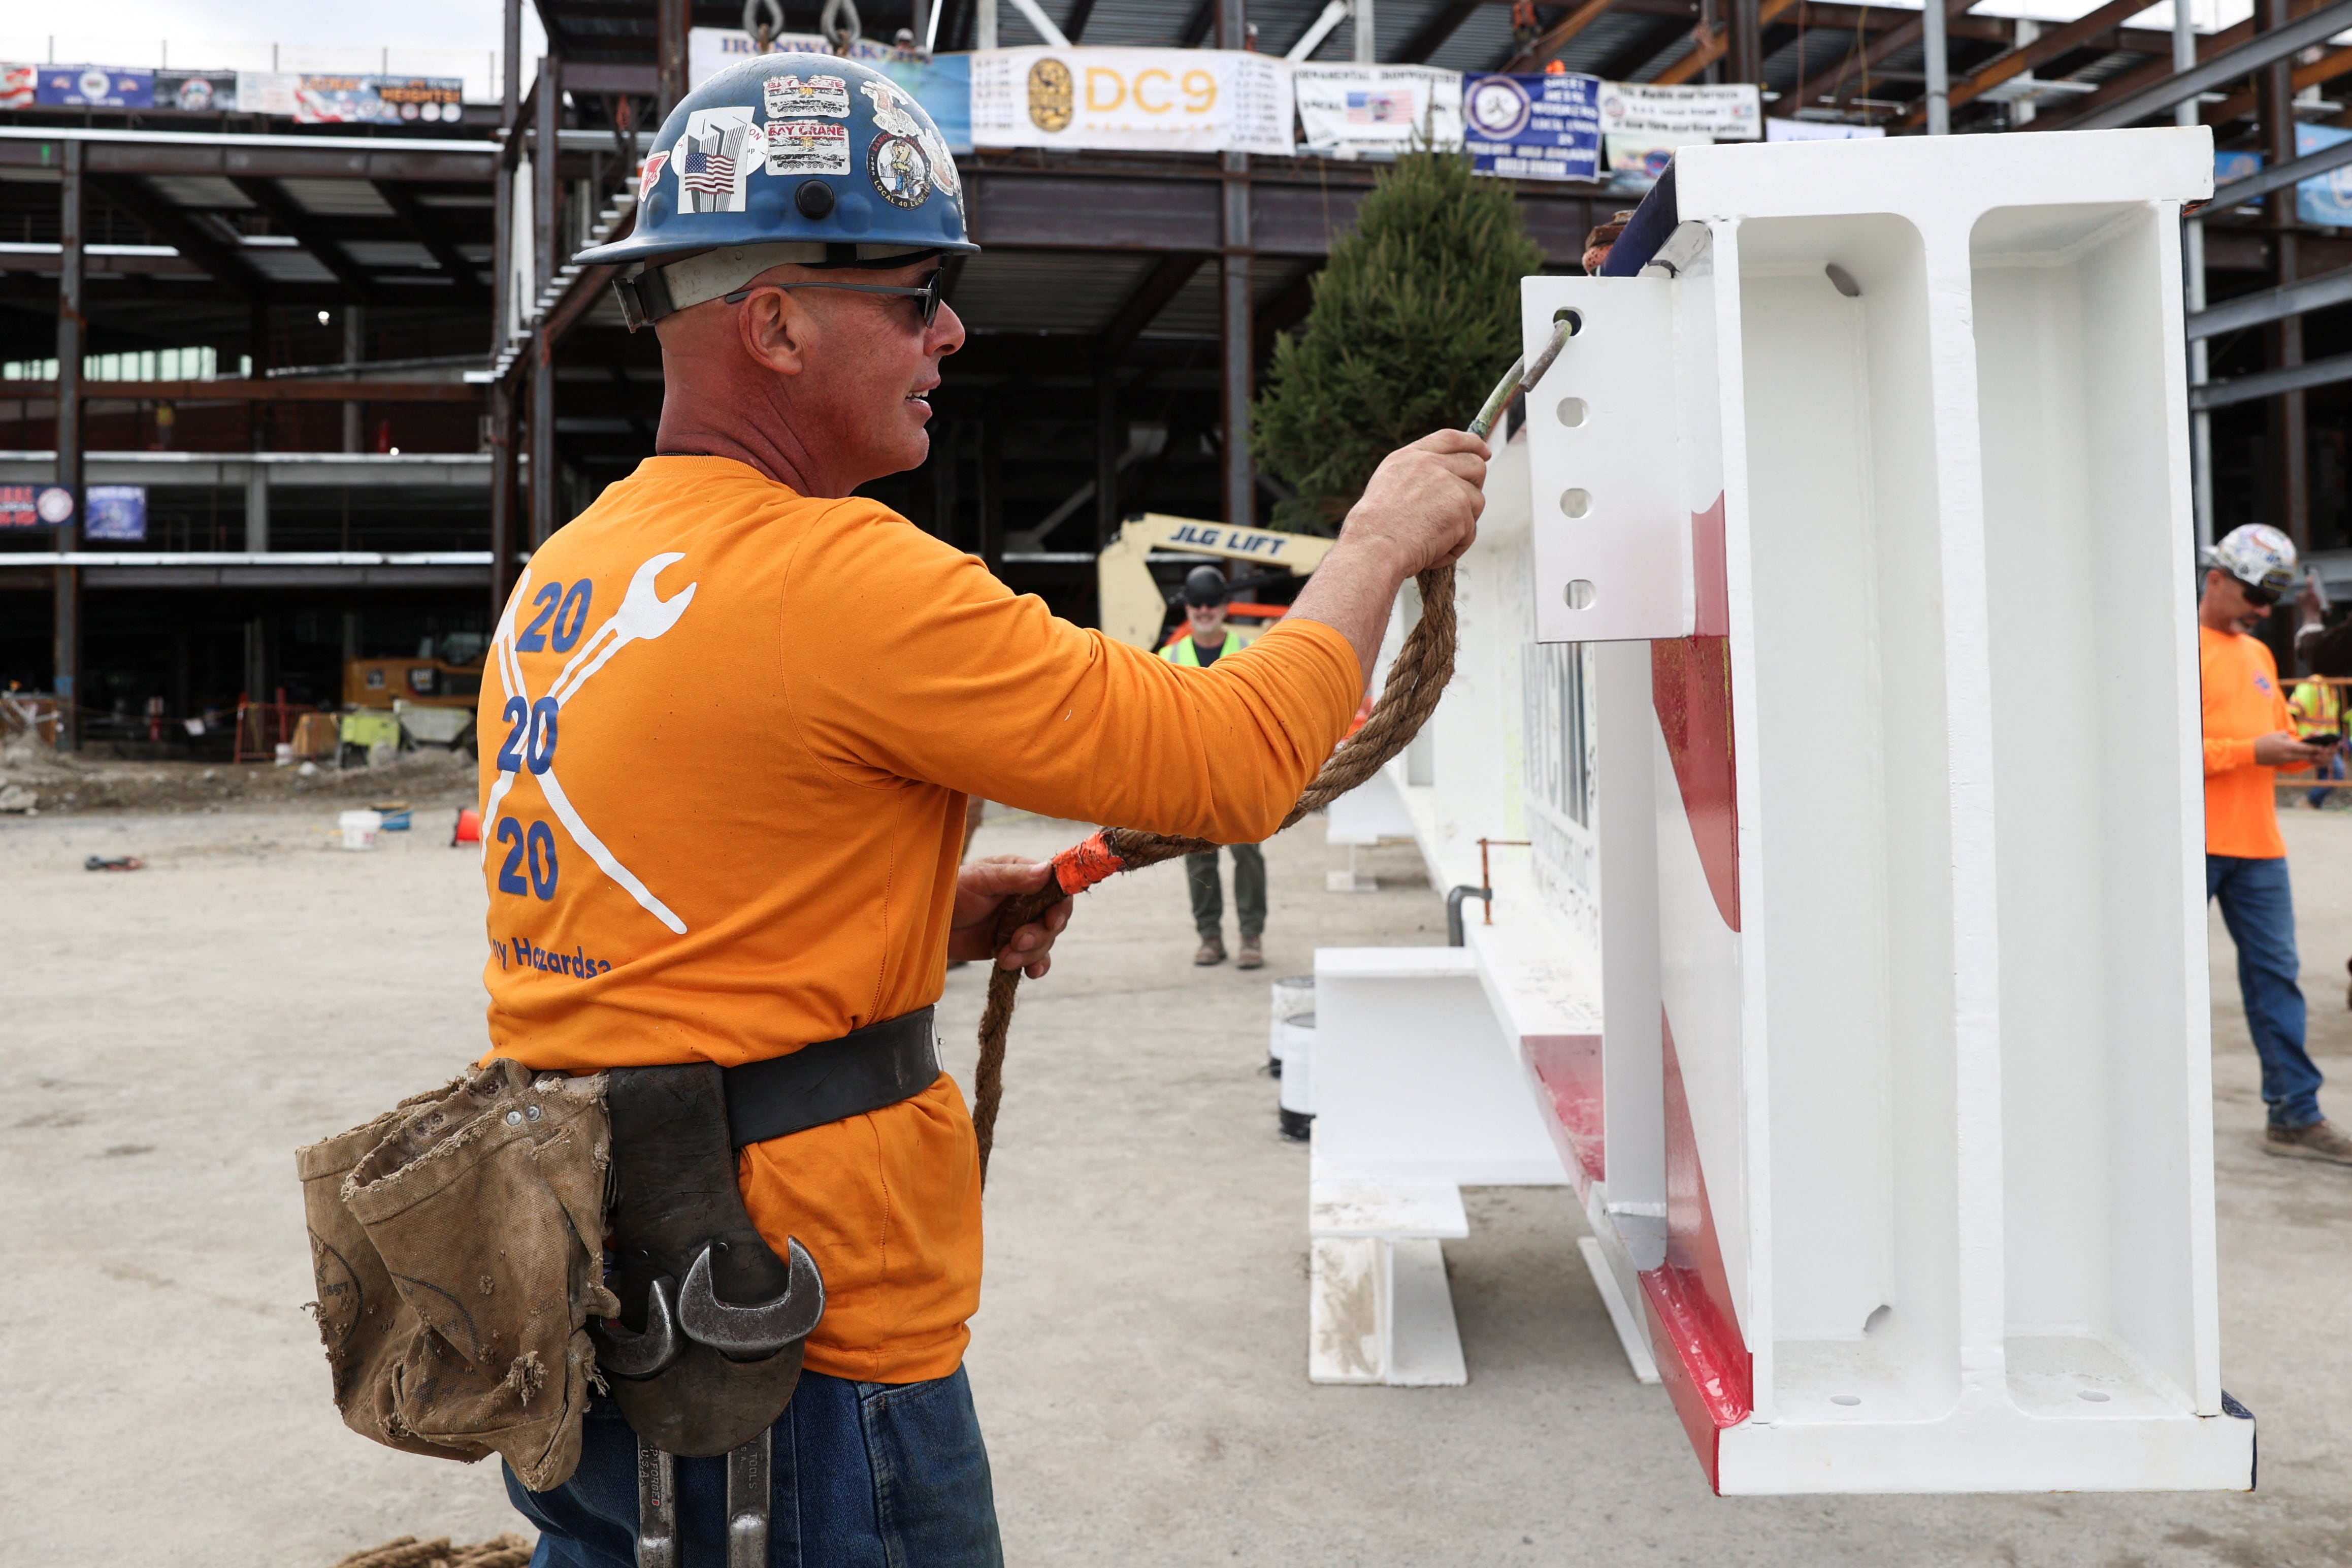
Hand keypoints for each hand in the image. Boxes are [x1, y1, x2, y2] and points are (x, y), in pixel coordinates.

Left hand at [947, 855, 1073, 977]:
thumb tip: (1047, 870)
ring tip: (1003, 957)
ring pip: (1044, 942)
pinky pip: (1035, 958)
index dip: (1059, 906)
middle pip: (1053, 920)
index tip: (1051, 920)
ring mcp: (1019, 924)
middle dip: (1039, 934)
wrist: (925, 924)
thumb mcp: (980, 879)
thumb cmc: (949, 891)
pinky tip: (1030, 972)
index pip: (1056, 889)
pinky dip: (1035, 965)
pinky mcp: (1011, 946)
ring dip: (1029, 953)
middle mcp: (1026, 900)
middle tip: (1017, 941)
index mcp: (1022, 875)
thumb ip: (1014, 876)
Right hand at [1340, 429, 1488, 576]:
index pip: (1450, 439)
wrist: (1373, 548)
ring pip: (1477, 501)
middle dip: (1476, 486)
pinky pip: (1471, 530)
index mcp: (1409, 457)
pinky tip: (1434, 553)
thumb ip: (1416, 476)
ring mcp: (1448, 484)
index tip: (1484, 451)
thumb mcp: (1388, 487)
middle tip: (1465, 508)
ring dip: (1463, 524)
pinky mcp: (1461, 507)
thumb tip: (1443, 481)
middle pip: (1474, 465)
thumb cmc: (1373, 530)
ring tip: (1436, 540)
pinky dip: (1456, 546)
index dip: (1472, 443)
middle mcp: (1430, 464)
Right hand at [2254, 730, 2332, 766]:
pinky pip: (2290, 761)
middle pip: (2305, 755)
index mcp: (2288, 746)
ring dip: (2303, 756)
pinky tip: (2295, 755)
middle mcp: (2287, 755)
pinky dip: (2294, 758)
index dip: (2315, 748)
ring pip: (2298, 759)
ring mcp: (2283, 760)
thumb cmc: (2263, 741)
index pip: (2306, 748)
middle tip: (2318, 751)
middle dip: (2312, 753)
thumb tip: (2294, 739)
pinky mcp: (2279, 763)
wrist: (2250, 752)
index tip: (2322, 746)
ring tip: (2307, 752)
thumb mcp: (2277, 734)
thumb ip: (2288, 736)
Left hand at [2299, 573, 2326, 626]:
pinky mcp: (2311, 612)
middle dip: (2323, 597)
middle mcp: (2301, 601)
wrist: (2312, 619)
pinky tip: (2325, 611)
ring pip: (2318, 602)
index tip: (2321, 589)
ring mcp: (2306, 607)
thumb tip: (2309, 576)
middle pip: (2315, 596)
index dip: (2317, 589)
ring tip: (2328, 606)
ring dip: (2325, 604)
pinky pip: (2319, 608)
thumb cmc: (2311, 605)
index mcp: (2299, 595)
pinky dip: (2323, 609)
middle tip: (2327, 599)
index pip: (2309, 589)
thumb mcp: (2311, 592)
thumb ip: (2310, 584)